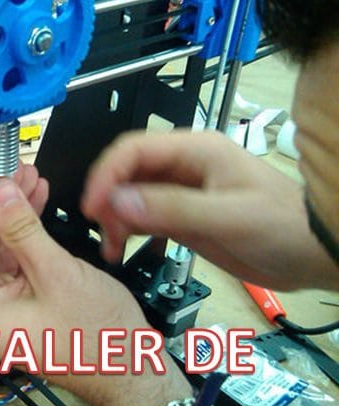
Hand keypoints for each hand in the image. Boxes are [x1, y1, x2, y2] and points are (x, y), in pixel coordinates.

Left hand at [0, 164, 189, 405]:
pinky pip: (17, 257)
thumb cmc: (96, 339)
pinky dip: (25, 229)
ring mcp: (5, 303)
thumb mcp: (56, 274)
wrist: (132, 368)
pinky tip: (35, 202)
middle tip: (11, 171)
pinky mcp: (26, 297)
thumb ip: (22, 230)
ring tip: (28, 178)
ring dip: (12, 211)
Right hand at [81, 130, 338, 290]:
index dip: (107, 174)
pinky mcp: (181, 218)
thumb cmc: (283, 227)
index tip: (93, 206)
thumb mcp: (228, 217)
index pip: (133, 150)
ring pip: (129, 197)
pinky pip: (142, 218)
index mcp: (196, 151)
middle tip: (102, 230)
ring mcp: (180, 193)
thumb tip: (119, 201)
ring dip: (114, 219)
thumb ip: (173, 209)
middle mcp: (183, 167)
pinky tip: (123, 250)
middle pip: (126, 172)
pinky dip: (127, 232)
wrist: (313, 255)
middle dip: (108, 199)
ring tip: (111, 247)